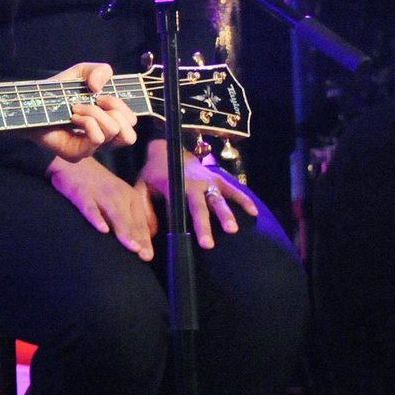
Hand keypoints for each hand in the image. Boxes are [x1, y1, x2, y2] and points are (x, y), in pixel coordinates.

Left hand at [34, 62, 137, 161]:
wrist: (32, 102)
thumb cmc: (57, 91)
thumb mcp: (82, 72)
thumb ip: (99, 70)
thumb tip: (99, 88)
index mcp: (107, 123)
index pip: (131, 122)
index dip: (120, 104)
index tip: (99, 95)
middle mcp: (101, 139)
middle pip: (129, 134)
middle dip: (113, 109)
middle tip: (92, 101)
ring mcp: (89, 149)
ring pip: (113, 132)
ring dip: (96, 113)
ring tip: (76, 108)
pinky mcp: (76, 154)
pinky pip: (97, 138)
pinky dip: (87, 121)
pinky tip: (72, 116)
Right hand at [47, 157, 155, 260]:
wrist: (72, 163)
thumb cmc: (96, 184)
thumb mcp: (117, 197)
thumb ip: (129, 216)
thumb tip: (141, 240)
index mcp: (130, 196)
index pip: (140, 222)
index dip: (145, 239)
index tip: (148, 256)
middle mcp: (118, 195)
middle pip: (130, 221)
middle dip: (139, 239)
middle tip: (144, 256)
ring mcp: (100, 194)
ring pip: (115, 215)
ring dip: (125, 231)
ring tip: (132, 247)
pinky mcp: (82, 193)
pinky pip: (90, 208)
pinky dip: (96, 218)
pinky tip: (102, 229)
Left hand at [137, 139, 256, 249]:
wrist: (167, 149)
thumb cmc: (153, 174)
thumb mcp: (141, 187)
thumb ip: (143, 208)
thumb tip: (150, 233)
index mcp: (172, 185)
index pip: (175, 208)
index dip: (179, 225)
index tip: (182, 241)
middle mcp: (192, 184)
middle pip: (199, 207)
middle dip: (203, 225)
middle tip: (208, 245)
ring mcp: (208, 180)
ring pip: (218, 199)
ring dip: (225, 214)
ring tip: (232, 230)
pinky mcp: (218, 179)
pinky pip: (233, 189)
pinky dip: (243, 199)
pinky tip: (253, 212)